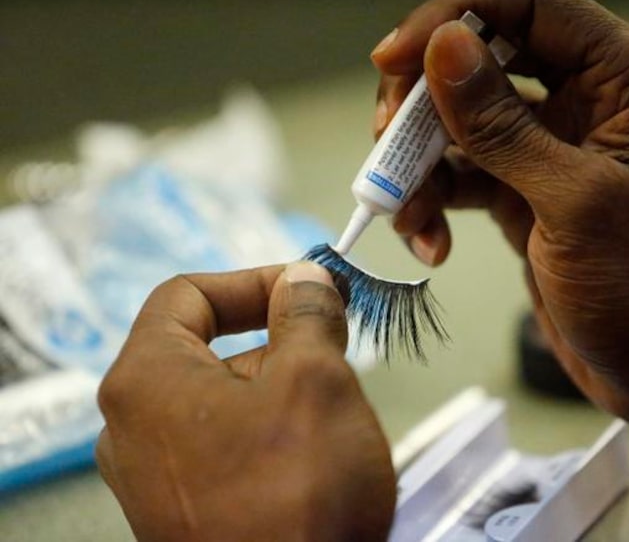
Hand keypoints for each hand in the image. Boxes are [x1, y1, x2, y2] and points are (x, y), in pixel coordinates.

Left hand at [96, 263, 395, 540]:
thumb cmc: (297, 497)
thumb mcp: (316, 378)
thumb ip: (307, 313)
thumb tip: (305, 280)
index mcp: (144, 381)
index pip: (186, 295)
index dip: (252, 280)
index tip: (305, 288)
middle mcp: (133, 430)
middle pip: (205, 349)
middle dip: (276, 339)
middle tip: (331, 345)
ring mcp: (155, 478)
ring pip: (221, 400)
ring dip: (280, 389)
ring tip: (330, 414)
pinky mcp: (184, 513)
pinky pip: (225, 447)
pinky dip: (269, 433)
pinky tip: (312, 458)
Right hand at [373, 0, 628, 501]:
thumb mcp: (577, 205)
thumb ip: (504, 127)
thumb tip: (445, 47)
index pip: (531, 7)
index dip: (453, 17)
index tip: (392, 57)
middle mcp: (594, 103)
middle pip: (486, 62)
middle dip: (425, 101)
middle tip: (386, 141)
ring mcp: (557, 151)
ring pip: (465, 125)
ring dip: (421, 164)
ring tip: (406, 213)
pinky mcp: (530, 196)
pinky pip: (467, 177)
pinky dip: (437, 203)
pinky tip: (430, 239)